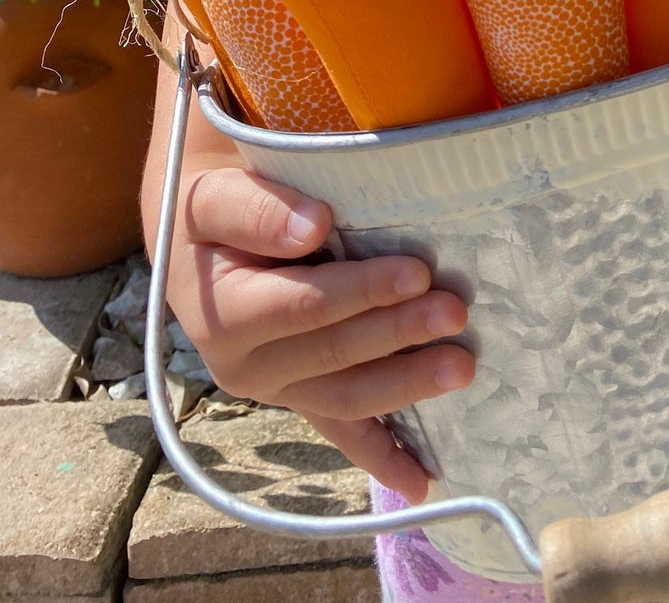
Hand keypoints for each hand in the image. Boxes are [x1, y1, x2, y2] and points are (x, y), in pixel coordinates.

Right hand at [168, 160, 474, 499]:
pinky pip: (343, 429)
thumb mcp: (213, 198)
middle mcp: (247, 367)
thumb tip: (311, 226)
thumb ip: (257, 210)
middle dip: (398, 334)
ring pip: (347, 397)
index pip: (303, 306)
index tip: (416, 272)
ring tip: (462, 367)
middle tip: (455, 313)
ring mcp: (279, 389)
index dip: (360, 293)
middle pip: (334, 355)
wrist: (196, 242)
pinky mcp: (302, 395)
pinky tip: (421, 479)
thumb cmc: (211, 211)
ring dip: (406, 385)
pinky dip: (382, 455)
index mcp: (224, 316)